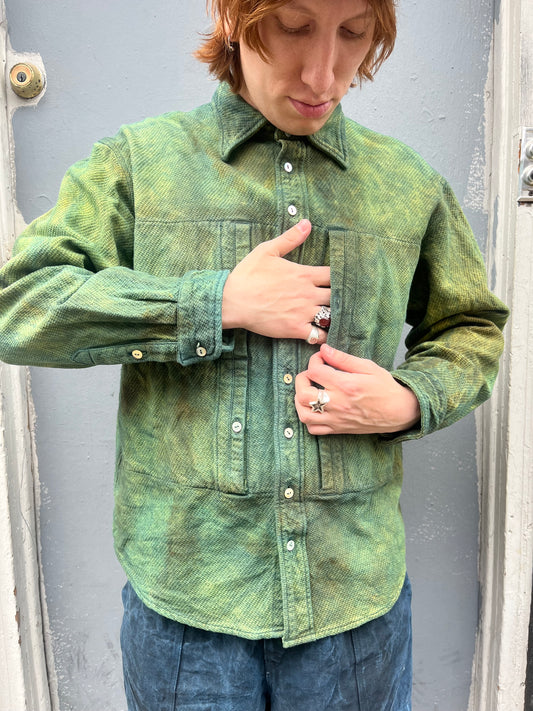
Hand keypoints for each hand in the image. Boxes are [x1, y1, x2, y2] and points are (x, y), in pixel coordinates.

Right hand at [222, 220, 329, 341]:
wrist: (232, 301)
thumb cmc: (247, 275)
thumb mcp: (267, 250)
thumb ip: (290, 238)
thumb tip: (307, 223)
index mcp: (304, 274)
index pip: (334, 274)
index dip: (339, 276)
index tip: (337, 279)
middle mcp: (308, 294)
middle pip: (337, 296)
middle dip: (338, 297)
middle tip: (336, 299)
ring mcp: (303, 312)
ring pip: (331, 316)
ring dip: (333, 315)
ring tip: (331, 315)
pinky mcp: (295, 329)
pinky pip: (318, 335)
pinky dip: (323, 334)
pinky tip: (321, 332)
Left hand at [295, 344, 420, 435]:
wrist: (399, 411)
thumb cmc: (385, 387)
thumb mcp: (367, 367)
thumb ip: (343, 359)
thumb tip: (324, 349)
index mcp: (346, 385)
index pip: (315, 371)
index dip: (314, 361)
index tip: (321, 359)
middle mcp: (339, 404)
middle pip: (303, 394)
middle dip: (301, 380)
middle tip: (310, 375)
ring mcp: (337, 419)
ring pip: (304, 414)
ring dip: (300, 400)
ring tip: (309, 391)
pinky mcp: (338, 429)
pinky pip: (313, 429)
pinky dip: (308, 419)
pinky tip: (315, 408)